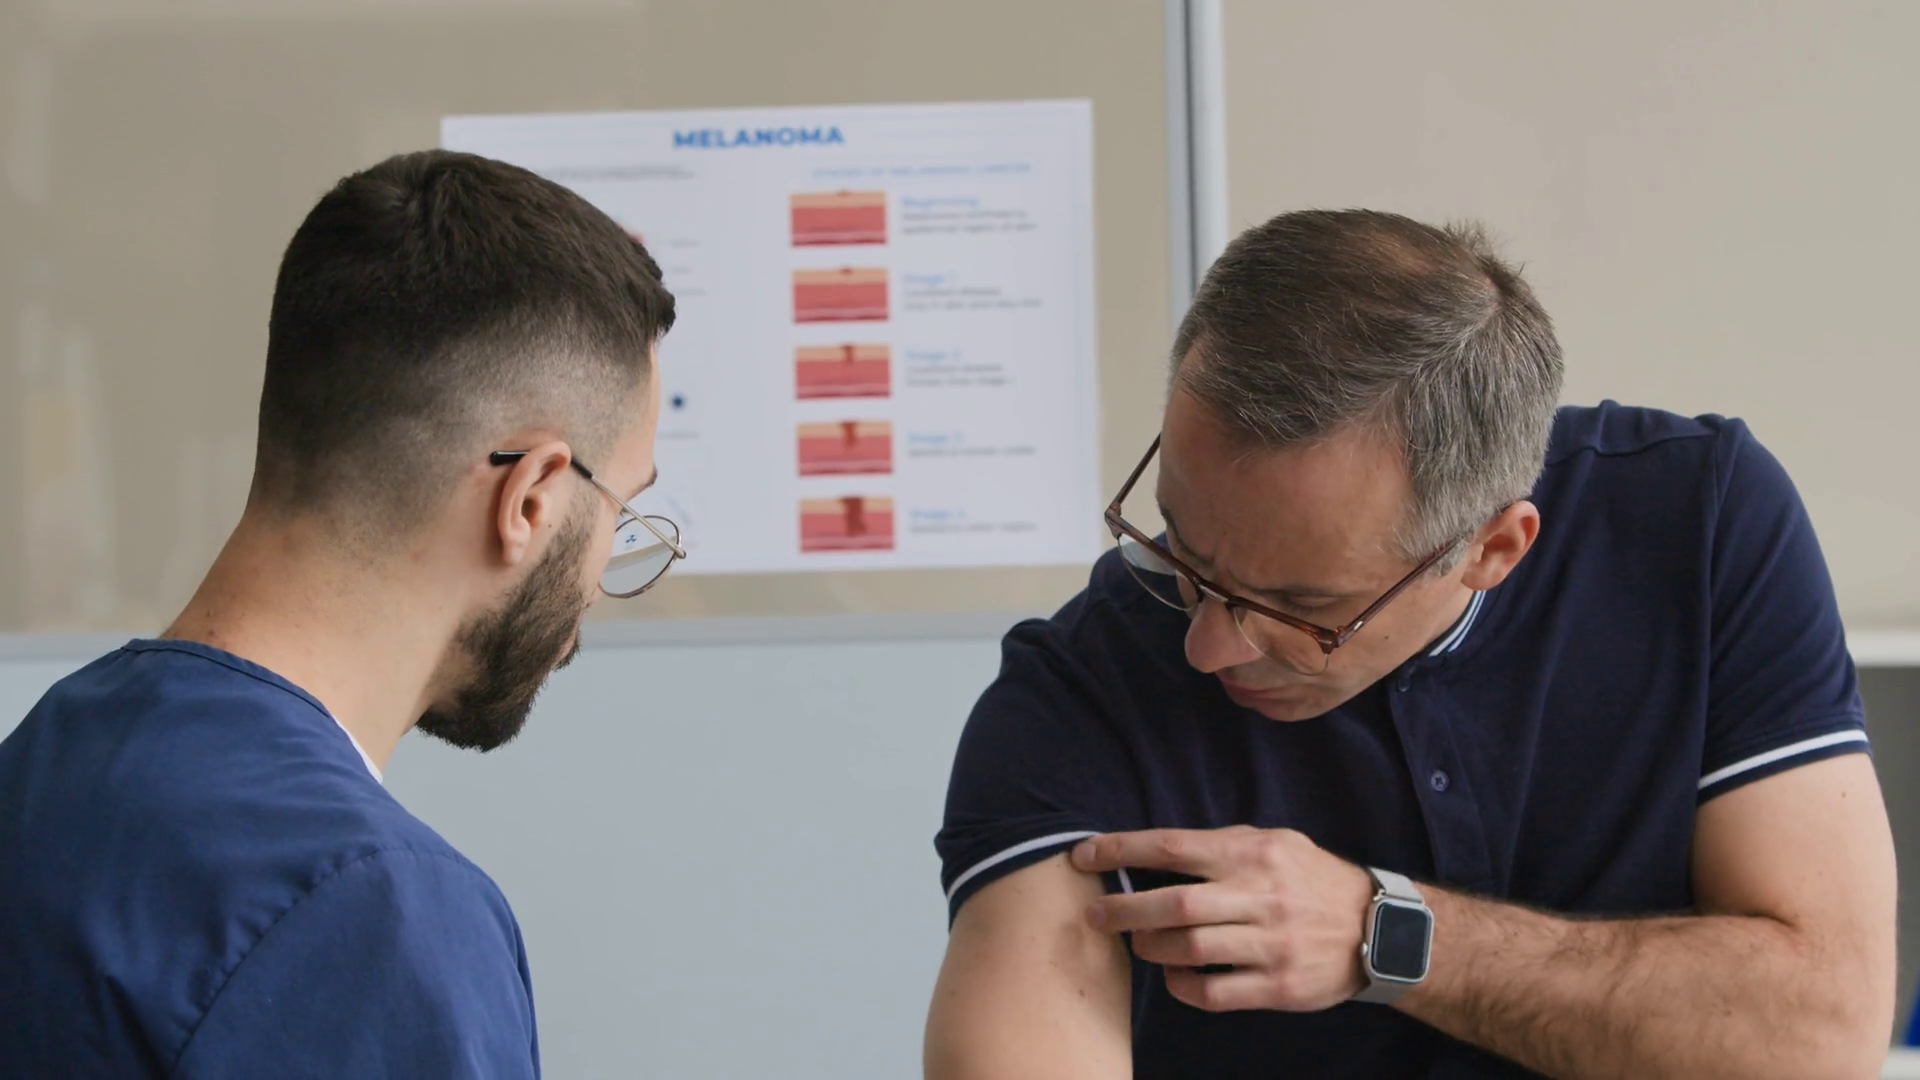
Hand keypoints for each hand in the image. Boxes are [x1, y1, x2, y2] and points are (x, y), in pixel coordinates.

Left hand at [1069, 826, 1375, 1011]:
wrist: (1379, 929)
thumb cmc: (1312, 879)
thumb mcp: (1275, 843)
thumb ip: (1222, 845)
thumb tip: (1156, 849)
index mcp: (1253, 853)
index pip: (1173, 846)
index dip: (1122, 849)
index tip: (1085, 855)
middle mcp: (1260, 896)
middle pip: (1174, 903)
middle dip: (1124, 909)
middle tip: (1095, 915)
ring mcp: (1271, 944)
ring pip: (1189, 949)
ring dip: (1151, 947)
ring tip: (1139, 944)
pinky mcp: (1279, 986)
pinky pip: (1214, 992)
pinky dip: (1183, 987)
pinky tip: (1175, 977)